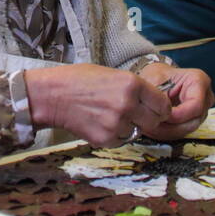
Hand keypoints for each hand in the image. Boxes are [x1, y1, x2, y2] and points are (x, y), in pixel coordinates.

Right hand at [24, 64, 171, 147]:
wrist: (51, 96)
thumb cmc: (79, 80)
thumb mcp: (112, 74)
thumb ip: (134, 88)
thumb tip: (152, 100)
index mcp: (132, 84)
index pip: (163, 104)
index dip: (160, 108)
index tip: (154, 109)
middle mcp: (128, 104)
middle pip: (155, 121)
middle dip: (148, 119)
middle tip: (135, 115)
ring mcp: (117, 124)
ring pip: (137, 132)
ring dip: (129, 127)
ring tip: (110, 116)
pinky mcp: (106, 139)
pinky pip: (121, 140)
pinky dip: (114, 135)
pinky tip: (100, 123)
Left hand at [135, 61, 212, 138]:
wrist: (158, 78)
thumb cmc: (157, 76)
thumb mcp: (154, 81)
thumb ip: (159, 98)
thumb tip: (160, 115)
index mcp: (199, 81)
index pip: (195, 106)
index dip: (177, 116)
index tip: (160, 117)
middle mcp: (205, 97)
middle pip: (193, 121)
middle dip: (170, 126)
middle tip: (150, 125)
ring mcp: (202, 110)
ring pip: (187, 129)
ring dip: (167, 131)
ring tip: (149, 127)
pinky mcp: (194, 120)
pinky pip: (182, 131)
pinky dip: (167, 132)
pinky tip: (154, 129)